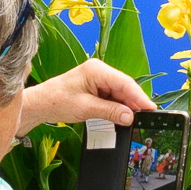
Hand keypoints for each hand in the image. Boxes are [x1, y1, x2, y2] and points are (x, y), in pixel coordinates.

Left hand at [18, 59, 153, 131]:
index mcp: (96, 70)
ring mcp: (98, 79)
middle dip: (134, 102)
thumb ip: (110, 111)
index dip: (139, 97)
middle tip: (146, 117)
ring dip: (126, 106)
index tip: (151, 109)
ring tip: (135, 119)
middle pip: (125, 87)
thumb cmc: (56, 101)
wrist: (39, 104)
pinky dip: (118, 106)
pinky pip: (113, 96)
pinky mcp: (96, 87)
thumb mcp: (85, 108)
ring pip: (120, 93)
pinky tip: (123, 116)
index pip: (124, 83)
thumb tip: (130, 117)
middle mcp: (99, 71)